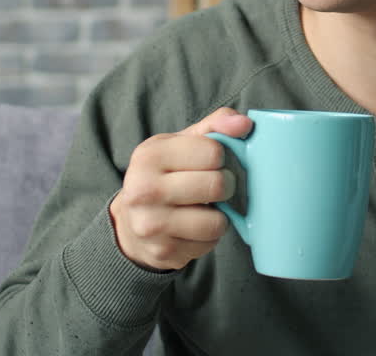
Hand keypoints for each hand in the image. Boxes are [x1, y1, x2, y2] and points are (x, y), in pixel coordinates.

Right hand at [110, 107, 253, 270]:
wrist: (131, 223)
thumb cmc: (164, 176)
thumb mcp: (181, 143)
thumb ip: (215, 125)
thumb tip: (244, 124)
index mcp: (149, 156)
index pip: (213, 152)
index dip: (221, 156)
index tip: (211, 161)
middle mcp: (144, 190)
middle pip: (217, 185)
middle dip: (226, 185)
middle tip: (216, 185)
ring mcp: (151, 225)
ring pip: (216, 221)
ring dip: (219, 215)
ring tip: (205, 207)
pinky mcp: (164, 251)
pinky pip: (209, 243)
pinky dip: (209, 235)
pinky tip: (195, 226)